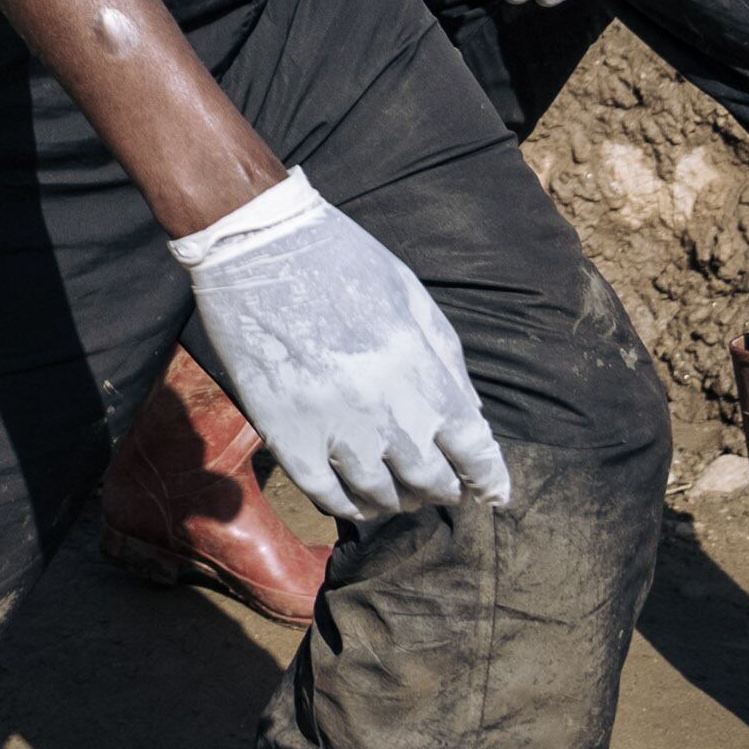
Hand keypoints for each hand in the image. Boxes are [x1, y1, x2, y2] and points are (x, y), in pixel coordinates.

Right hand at [174, 170, 510, 524]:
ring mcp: (333, 427)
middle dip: (443, 489)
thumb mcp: (410, 296)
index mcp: (420, 369)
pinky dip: (348, 505)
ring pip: (379, 496)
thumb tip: (472, 417)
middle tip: (439, 487)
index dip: (489, 479)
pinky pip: (326, 495)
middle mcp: (383, 408)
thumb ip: (446, 360)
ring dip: (396, 499)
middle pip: (429, 481)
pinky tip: (355, 498)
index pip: (473, 449)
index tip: (492, 493)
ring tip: (397, 493)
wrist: (257, 243)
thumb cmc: (340, 260)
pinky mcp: (287, 436)